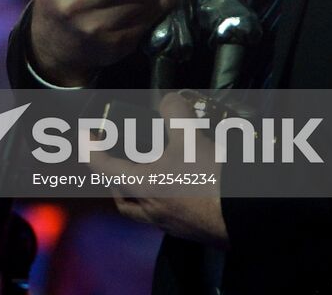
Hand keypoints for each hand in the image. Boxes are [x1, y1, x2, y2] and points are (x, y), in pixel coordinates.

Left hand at [94, 91, 228, 247]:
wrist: (246, 217)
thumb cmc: (212, 181)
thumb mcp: (190, 136)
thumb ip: (174, 112)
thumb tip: (169, 101)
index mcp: (140, 186)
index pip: (101, 166)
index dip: (90, 148)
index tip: (85, 137)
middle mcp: (149, 209)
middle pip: (120, 195)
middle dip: (113, 177)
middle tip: (116, 159)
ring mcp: (168, 224)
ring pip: (141, 210)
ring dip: (137, 191)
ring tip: (148, 172)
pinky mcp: (189, 231)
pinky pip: (164, 217)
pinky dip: (162, 200)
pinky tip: (177, 188)